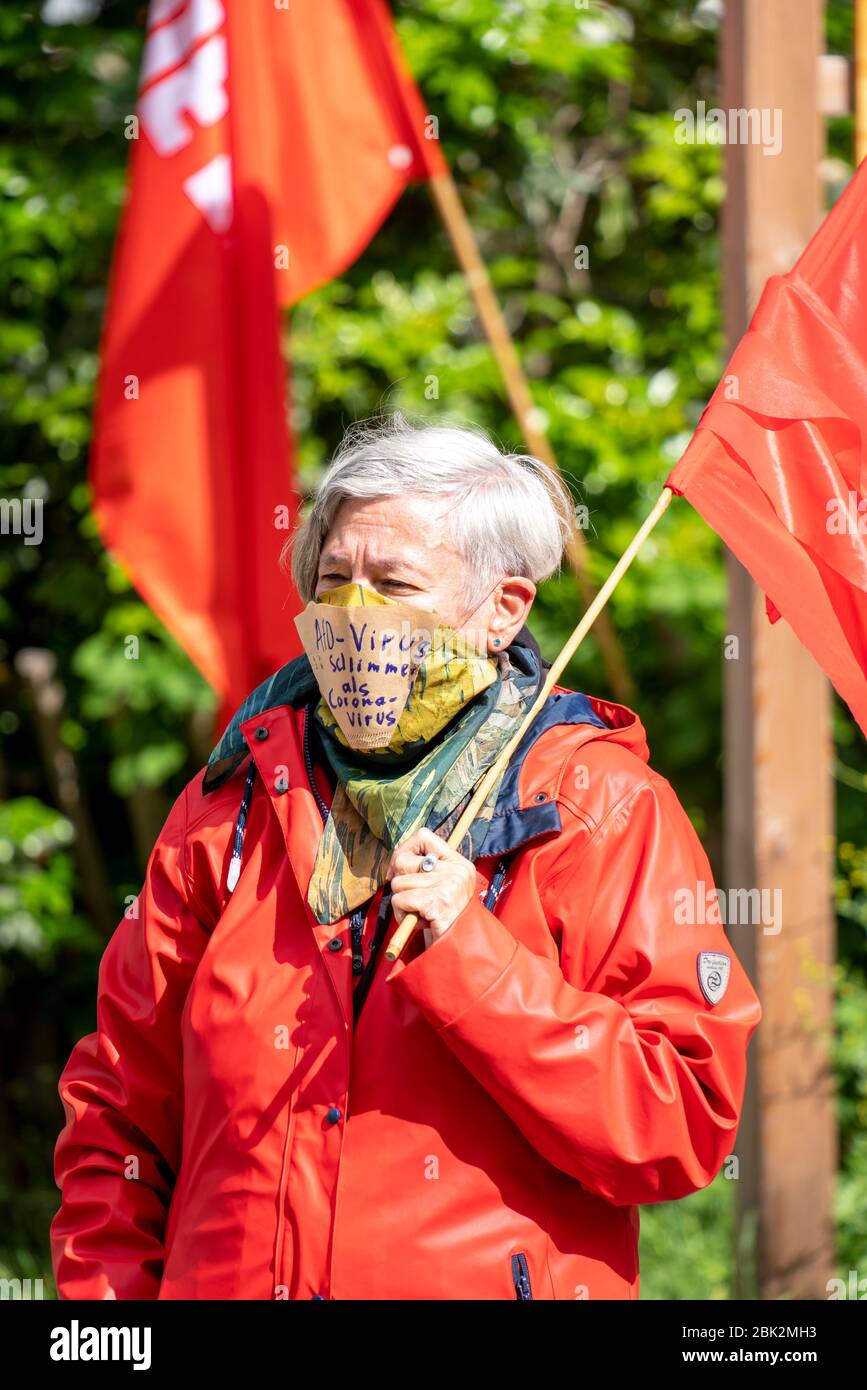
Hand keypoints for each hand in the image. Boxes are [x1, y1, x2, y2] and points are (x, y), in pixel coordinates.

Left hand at [386, 827, 477, 941]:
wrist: (462, 950)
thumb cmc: (447, 920)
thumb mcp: (444, 888)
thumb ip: (426, 870)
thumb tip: (394, 863)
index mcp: (459, 863)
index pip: (423, 836)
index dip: (405, 850)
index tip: (400, 870)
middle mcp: (457, 871)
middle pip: (404, 860)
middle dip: (399, 882)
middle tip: (411, 899)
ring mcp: (448, 885)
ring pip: (398, 883)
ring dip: (401, 903)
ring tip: (419, 914)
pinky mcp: (436, 902)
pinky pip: (400, 900)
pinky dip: (402, 914)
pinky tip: (418, 922)